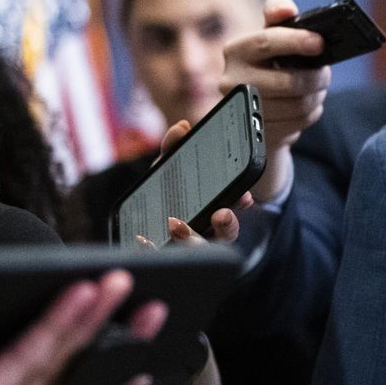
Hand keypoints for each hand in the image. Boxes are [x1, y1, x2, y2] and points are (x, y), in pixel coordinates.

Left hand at [131, 119, 247, 247]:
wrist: (140, 210)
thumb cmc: (167, 184)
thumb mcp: (171, 163)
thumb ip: (176, 145)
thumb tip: (182, 128)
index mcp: (215, 217)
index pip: (232, 221)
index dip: (240, 212)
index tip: (245, 199)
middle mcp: (203, 237)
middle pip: (220, 240)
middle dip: (225, 228)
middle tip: (220, 214)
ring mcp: (182, 247)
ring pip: (194, 251)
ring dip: (190, 239)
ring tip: (177, 224)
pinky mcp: (158, 253)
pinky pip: (158, 256)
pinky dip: (151, 248)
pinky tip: (143, 237)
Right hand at [221, 0, 329, 203]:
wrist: (259, 106)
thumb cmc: (271, 63)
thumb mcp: (273, 35)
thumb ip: (279, 13)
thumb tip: (283, 9)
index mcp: (236, 50)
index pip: (266, 42)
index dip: (296, 41)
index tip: (319, 43)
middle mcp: (231, 81)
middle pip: (287, 82)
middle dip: (315, 78)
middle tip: (324, 74)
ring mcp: (242, 111)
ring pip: (296, 106)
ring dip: (315, 97)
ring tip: (314, 89)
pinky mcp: (255, 134)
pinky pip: (297, 124)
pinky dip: (310, 114)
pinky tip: (305, 106)